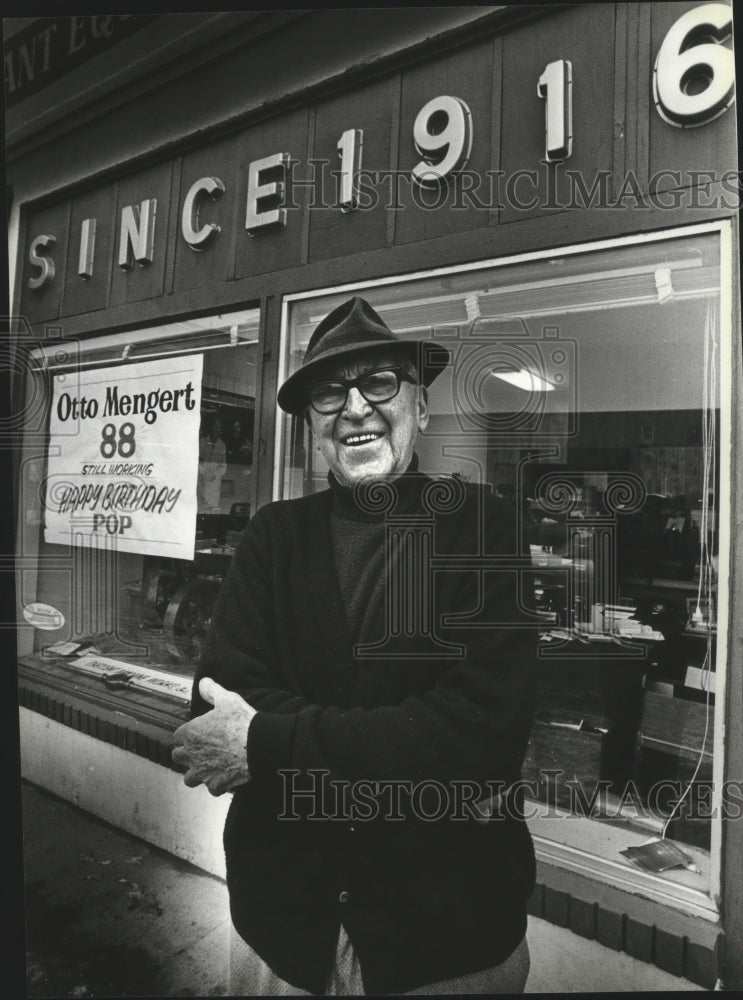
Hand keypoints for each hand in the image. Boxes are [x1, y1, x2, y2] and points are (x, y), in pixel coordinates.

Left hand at [172, 678, 255, 795]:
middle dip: (186, 754)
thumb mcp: (227, 699)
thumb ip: (211, 691)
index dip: (187, 734)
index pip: (177, 736)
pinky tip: (224, 777)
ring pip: (188, 778)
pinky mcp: (216, 784)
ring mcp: (203, 771)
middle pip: (177, 756)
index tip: (197, 732)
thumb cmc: (241, 722)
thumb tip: (203, 682)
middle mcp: (192, 754)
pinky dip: (216, 784)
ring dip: (196, 773)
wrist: (257, 745)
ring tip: (207, 767)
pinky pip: (211, 788)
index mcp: (191, 733)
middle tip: (200, 749)